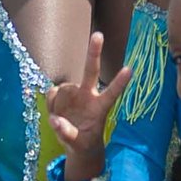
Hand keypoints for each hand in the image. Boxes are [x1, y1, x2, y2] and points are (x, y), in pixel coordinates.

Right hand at [45, 31, 132, 180]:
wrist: (75, 140)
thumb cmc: (83, 143)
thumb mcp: (78, 145)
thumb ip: (67, 134)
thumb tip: (55, 120)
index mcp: (99, 108)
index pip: (112, 94)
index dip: (119, 82)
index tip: (130, 69)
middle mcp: (88, 95)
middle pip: (91, 71)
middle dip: (94, 53)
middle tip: (99, 35)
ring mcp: (74, 93)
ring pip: (62, 89)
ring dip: (57, 104)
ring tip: (60, 120)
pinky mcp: (61, 94)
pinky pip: (51, 94)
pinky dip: (51, 104)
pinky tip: (56, 113)